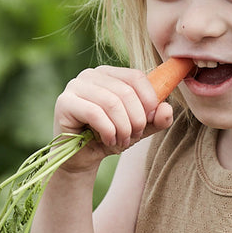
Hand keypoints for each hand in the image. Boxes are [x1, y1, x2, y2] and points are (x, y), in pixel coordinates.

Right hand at [52, 66, 174, 171]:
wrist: (81, 158)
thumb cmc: (109, 137)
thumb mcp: (138, 129)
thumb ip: (156, 119)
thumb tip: (167, 109)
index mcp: (110, 74)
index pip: (136, 76)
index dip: (149, 99)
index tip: (150, 120)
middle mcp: (91, 74)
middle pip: (126, 91)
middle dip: (136, 119)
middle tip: (134, 136)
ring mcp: (75, 86)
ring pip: (111, 102)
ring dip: (123, 127)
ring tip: (122, 141)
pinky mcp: (64, 102)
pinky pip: (94, 113)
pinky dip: (108, 131)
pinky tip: (108, 141)